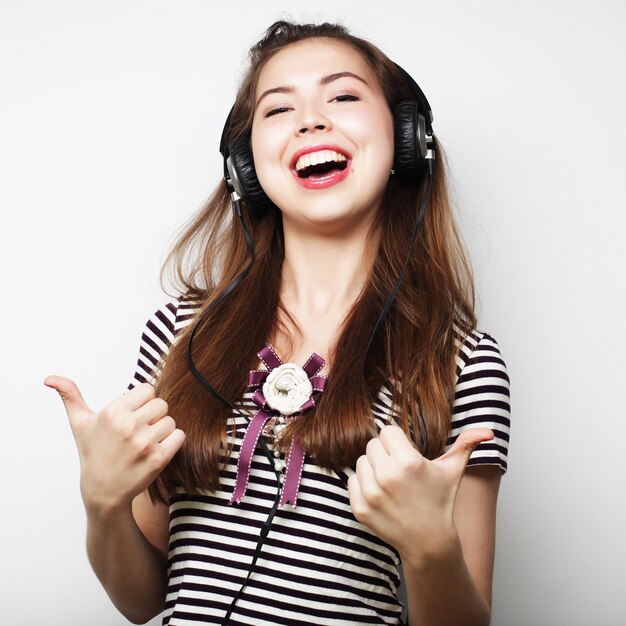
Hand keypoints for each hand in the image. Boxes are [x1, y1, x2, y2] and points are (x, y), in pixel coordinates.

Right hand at [44, 376, 185, 514]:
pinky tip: (156, 450)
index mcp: (112, 413)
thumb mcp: (80, 424)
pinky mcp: (158, 458)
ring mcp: (144, 443)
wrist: (103, 492)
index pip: (148, 389)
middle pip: (161, 404)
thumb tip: (50, 378)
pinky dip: (173, 442)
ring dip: (162, 431)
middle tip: (139, 431)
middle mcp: (128, 426)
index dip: (142, 402)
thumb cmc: (93, 454)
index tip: (132, 415)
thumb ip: (70, 396)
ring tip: (145, 442)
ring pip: (171, 420)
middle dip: (153, 416)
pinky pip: (179, 436)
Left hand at [347, 425, 492, 564]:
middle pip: (372, 444)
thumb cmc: (441, 502)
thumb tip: (487, 430)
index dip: (397, 440)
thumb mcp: (454, 471)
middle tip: (399, 468)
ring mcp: (371, 493)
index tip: (406, 452)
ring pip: (361, 462)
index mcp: (408, 462)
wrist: (429, 542)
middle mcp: (387, 476)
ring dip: (373, 468)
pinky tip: (381, 494)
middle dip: (385, 452)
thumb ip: (467, 445)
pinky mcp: (360, 508)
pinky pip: (352, 481)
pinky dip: (363, 485)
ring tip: (391, 482)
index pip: (387, 431)